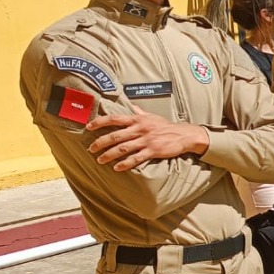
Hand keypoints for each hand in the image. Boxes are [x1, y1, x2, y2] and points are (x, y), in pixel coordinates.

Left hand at [87, 111, 208, 171]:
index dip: (100, 122)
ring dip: (110, 154)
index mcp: (138, 119)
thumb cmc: (167, 126)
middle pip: (115, 135)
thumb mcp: (153, 116)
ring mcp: (147, 140)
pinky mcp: (153, 150)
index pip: (114, 118)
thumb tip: (132, 106)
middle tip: (91, 149)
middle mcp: (140, 129)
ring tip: (100, 160)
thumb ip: (140, 112)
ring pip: (123, 148)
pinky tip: (117, 168)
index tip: (89, 127)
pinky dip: (125, 163)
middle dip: (101, 142)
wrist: (184, 135)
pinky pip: (136, 158)